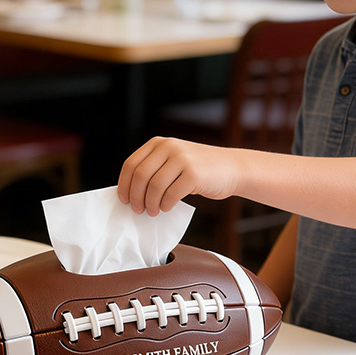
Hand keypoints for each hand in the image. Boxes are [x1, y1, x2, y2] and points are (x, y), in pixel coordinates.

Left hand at [117, 137, 238, 215]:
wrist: (231, 168)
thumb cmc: (200, 169)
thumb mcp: (174, 160)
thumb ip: (154, 168)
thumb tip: (131, 192)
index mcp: (159, 143)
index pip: (131, 164)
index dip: (124, 184)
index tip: (124, 199)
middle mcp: (169, 147)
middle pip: (140, 176)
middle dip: (136, 197)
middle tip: (138, 209)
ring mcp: (182, 159)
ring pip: (154, 186)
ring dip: (150, 203)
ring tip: (153, 211)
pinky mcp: (193, 174)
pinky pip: (171, 194)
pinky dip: (165, 205)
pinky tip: (167, 207)